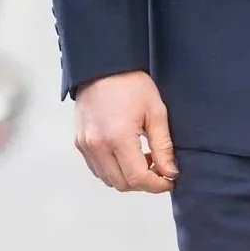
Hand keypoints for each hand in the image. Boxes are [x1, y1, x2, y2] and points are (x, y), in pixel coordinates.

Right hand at [74, 70, 177, 193]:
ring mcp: (85, 144)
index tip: (168, 180)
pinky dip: (111, 169)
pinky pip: (96, 168)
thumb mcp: (155, 111)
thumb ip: (163, 146)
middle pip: (122, 184)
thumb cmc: (129, 83)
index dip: (157, 185)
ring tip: (139, 157)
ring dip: (126, 177)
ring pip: (108, 179)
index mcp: (118, 137)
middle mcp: (97, 144)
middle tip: (156, 167)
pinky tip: (123, 153)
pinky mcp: (79, 141)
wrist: (102, 65)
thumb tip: (170, 173)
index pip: (138, 179)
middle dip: (143, 182)